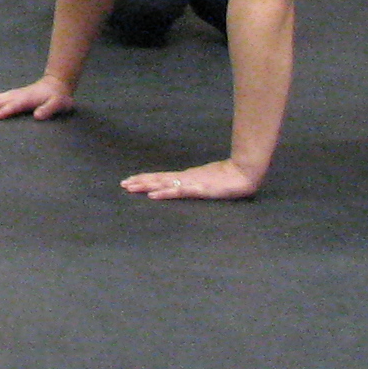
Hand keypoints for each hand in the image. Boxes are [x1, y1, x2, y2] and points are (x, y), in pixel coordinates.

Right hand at [0, 78, 75, 121]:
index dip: (3, 112)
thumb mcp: (58, 104)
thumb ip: (49, 109)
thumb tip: (38, 116)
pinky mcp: (9, 96)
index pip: (12, 106)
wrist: (55, 84)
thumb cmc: (57, 97)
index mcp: (26, 99)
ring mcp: (11, 95)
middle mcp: (16, 96)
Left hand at [120, 158, 263, 202]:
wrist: (244, 172)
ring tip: (131, 188)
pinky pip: (177, 192)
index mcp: (187, 177)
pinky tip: (153, 196)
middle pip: (158, 179)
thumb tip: (187, 185)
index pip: (162, 177)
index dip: (146, 178)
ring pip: (163, 184)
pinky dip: (164, 193)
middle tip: (123, 184)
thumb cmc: (229, 177)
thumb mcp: (209, 181)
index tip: (131, 180)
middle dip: (140, 181)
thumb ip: (198, 183)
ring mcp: (190, 183)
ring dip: (146, 186)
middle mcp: (185, 178)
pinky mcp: (198, 189)